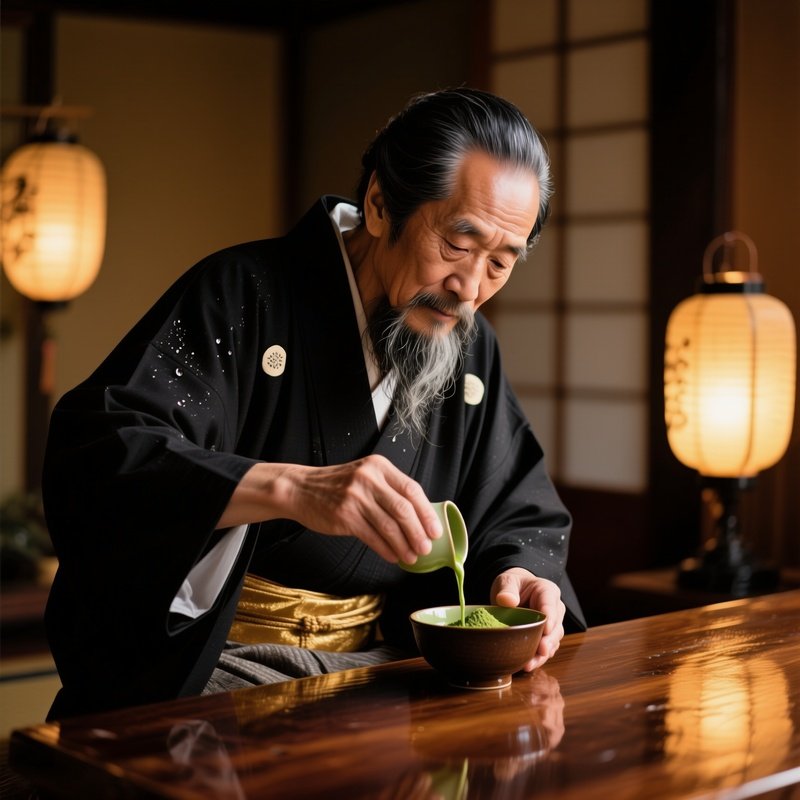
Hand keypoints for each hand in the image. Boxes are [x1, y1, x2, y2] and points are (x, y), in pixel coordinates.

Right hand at [219, 456, 441, 564]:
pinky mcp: (344, 516)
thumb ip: (389, 490)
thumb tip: (419, 519)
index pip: (412, 489)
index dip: (427, 512)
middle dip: (418, 532)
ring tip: (412, 556)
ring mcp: (355, 497)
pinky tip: (393, 556)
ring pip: (389, 526)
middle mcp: (368, 478)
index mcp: (379, 466)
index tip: (435, 530)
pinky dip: (386, 549)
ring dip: (404, 545)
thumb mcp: (365, 475)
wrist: (301, 489)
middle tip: (426, 547)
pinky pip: (372, 537)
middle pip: (403, 509)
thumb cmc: (338, 485)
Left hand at [490, 567, 564, 670]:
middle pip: (556, 626)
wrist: (513, 593)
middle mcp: (555, 609)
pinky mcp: (546, 637)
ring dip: (543, 654)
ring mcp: (552, 624)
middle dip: (549, 640)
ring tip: (530, 664)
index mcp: (547, 591)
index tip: (546, 629)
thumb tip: (507, 600)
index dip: (550, 617)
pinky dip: (538, 658)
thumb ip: (507, 589)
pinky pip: (546, 649)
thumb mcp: (507, 581)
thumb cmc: (512, 584)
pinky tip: (528, 665)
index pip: (550, 603)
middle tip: (541, 650)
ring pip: (553, 641)